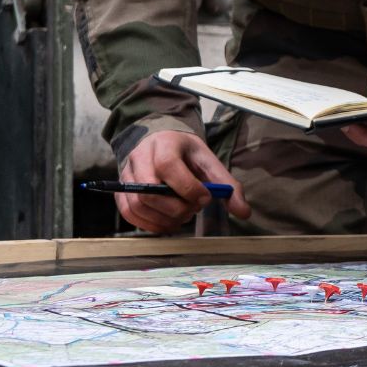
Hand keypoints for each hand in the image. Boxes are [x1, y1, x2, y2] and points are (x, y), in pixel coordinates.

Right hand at [115, 130, 251, 233]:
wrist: (162, 141)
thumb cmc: (186, 153)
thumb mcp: (209, 161)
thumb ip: (227, 185)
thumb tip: (244, 212)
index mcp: (165, 145)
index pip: (168, 168)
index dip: (189, 189)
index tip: (205, 198)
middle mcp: (140, 158)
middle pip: (150, 192)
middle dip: (177, 209)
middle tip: (193, 210)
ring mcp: (127, 175)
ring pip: (138, 205)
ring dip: (163, 219)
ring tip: (182, 217)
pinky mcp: (122, 190)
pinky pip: (129, 213)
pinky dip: (149, 224)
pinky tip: (167, 223)